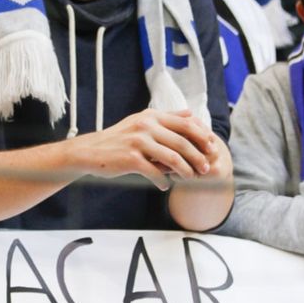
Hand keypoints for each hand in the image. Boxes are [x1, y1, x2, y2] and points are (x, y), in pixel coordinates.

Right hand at [70, 108, 216, 190]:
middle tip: (207, 168)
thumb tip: (192, 115)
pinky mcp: (131, 158)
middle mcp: (146, 125)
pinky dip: (163, 181)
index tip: (212, 148)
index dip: (202, 136)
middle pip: (182, 141)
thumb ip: (166, 119)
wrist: (90, 151)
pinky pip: (155, 172)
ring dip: (186, 171)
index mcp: (152, 116)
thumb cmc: (119, 140)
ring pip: (172, 158)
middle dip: (198, 156)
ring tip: (191, 179)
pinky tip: (164, 187)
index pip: (186, 123)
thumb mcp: (142, 122)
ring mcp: (138, 141)